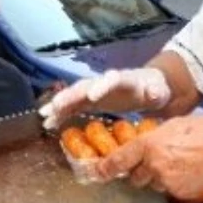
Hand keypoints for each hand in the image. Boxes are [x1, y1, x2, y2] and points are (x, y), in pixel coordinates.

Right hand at [38, 68, 170, 129]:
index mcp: (122, 80)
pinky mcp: (89, 101)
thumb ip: (156, 92)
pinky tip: (48, 123)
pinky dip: (60, 114)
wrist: (145, 87)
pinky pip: (72, 106)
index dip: (101, 86)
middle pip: (85, 85)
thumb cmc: (153, 90)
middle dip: (70, 95)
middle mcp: (104, 82)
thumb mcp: (158, 91)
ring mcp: (94, 91)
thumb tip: (154, 93)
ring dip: (59, 104)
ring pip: (74, 95)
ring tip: (44, 115)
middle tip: (56, 105)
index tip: (92, 96)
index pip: (111, 79)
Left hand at [95, 115, 202, 200]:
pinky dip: (175, 183)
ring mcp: (168, 181)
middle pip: (136, 177)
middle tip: (155, 161)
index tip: (98, 172)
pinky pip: (170, 190)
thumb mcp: (174, 125)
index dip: (106, 168)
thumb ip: (154, 137)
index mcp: (150, 144)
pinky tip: (190, 171)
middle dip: (141, 172)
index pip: (120, 159)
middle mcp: (155, 165)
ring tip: (181, 163)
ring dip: (160, 177)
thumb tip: (145, 145)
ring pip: (154, 184)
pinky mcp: (181, 192)